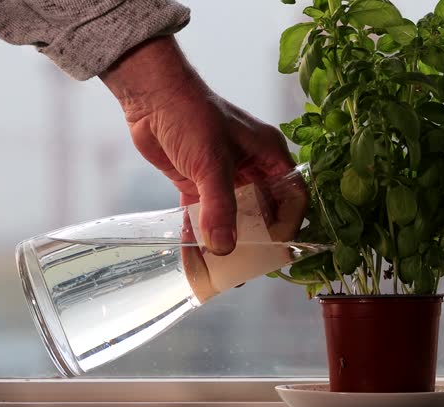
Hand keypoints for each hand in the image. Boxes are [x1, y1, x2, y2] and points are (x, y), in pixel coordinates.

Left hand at [100, 36, 296, 254]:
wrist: (150, 97)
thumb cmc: (191, 115)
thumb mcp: (211, 163)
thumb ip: (219, 207)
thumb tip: (224, 249)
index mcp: (268, 155)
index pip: (292, 196)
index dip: (288, 224)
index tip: (275, 250)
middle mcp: (250, 168)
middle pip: (263, 212)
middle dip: (256, 241)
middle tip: (247, 269)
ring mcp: (223, 177)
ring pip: (231, 217)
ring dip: (226, 241)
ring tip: (220, 271)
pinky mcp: (196, 183)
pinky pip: (203, 214)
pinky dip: (199, 232)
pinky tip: (194, 255)